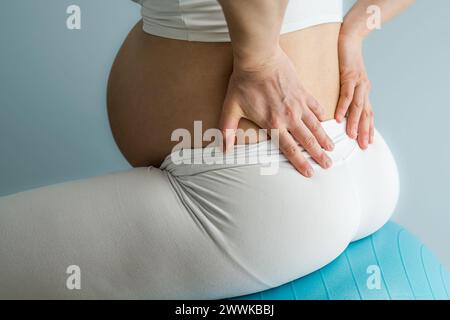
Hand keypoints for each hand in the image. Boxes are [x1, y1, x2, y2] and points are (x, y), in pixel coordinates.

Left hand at [220, 46, 333, 176]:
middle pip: (307, 140)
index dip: (301, 163)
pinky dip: (322, 115)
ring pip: (315, 126)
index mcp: (273, 124)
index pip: (290, 149)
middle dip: (319, 155)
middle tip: (328, 164)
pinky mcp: (302, 91)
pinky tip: (327, 121)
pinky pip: (316, 106)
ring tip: (332, 148)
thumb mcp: (230, 108)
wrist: (258, 58)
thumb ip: (227, 130)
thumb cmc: (243, 83)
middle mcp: (289, 117)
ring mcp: (298, 104)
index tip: (310, 173)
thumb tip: (223, 148)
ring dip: (324, 138)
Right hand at [335, 33, 373, 149]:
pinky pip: (346, 95)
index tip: (366, 143)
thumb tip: (338, 110)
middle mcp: (364, 89)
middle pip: (366, 114)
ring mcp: (358, 83)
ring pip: (358, 107)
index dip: (368, 129)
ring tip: (351, 136)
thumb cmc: (346, 60)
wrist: (349, 39)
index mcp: (363, 92)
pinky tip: (339, 118)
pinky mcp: (350, 76)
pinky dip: (343, 107)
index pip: (367, 114)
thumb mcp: (347, 81)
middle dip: (364, 131)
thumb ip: (346, 95)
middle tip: (362, 146)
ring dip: (355, 123)